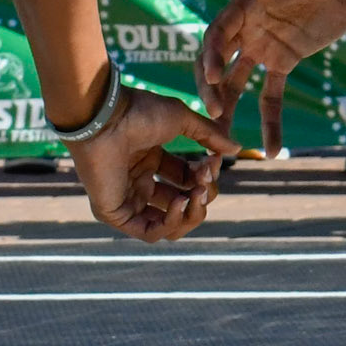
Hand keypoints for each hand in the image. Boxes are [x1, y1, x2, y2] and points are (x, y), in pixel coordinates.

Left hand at [68, 86, 237, 242]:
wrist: (109, 117)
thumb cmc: (140, 112)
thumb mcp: (182, 120)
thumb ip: (209, 136)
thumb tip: (236, 149)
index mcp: (150, 160)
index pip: (186, 181)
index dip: (205, 176)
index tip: (213, 161)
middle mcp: (139, 183)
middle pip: (181, 205)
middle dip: (202, 196)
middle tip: (206, 181)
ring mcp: (128, 200)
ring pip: (167, 225)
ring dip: (191, 213)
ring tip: (197, 194)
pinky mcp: (116, 214)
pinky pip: (149, 232)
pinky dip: (171, 222)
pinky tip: (180, 201)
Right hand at [198, 0, 345, 154]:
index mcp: (247, 2)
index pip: (220, 31)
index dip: (212, 55)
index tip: (213, 79)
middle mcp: (248, 26)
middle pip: (217, 61)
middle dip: (211, 88)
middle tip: (213, 115)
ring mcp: (263, 45)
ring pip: (235, 83)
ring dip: (227, 110)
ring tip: (223, 144)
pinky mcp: (283, 61)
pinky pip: (270, 95)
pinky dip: (269, 121)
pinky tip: (272, 150)